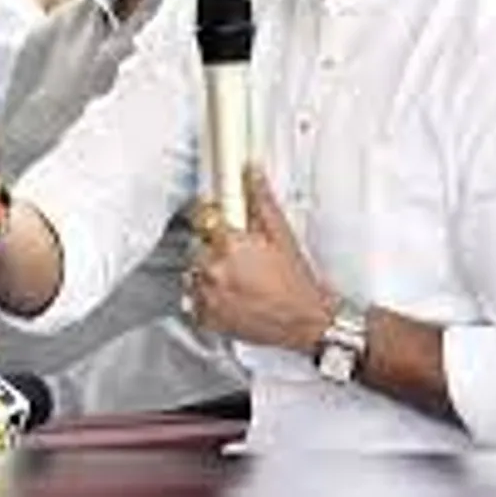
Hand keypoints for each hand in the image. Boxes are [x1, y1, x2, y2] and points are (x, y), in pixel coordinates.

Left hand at [186, 166, 335, 354]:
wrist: (303, 322)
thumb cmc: (295, 283)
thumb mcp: (281, 236)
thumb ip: (261, 202)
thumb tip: (252, 174)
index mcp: (229, 245)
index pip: (204, 218)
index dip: (212, 217)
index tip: (216, 218)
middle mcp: (213, 270)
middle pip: (196, 245)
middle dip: (212, 246)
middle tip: (237, 255)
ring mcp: (207, 296)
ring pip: (192, 272)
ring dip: (207, 271)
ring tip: (235, 276)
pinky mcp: (205, 318)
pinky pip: (193, 299)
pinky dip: (206, 296)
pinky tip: (229, 294)